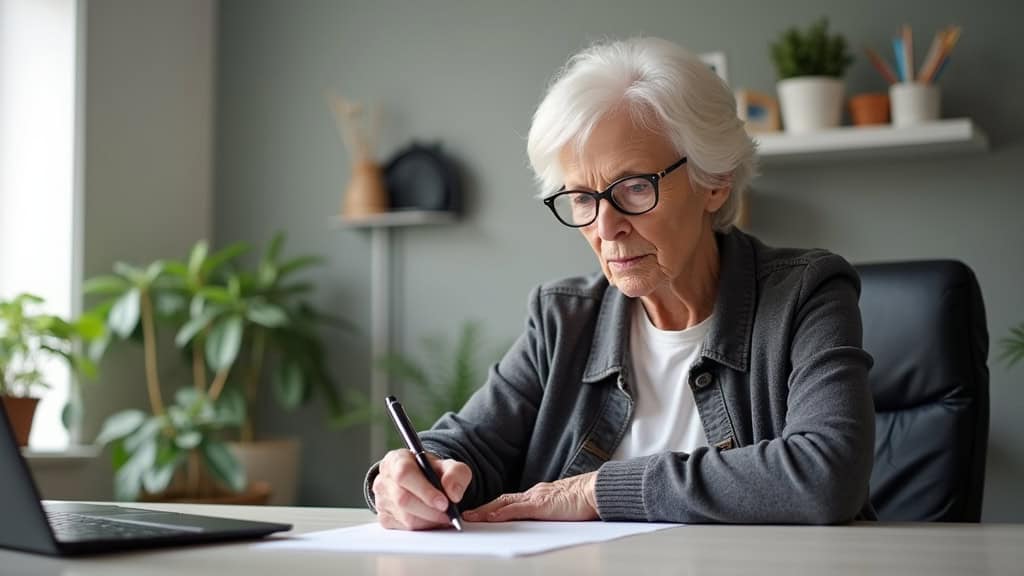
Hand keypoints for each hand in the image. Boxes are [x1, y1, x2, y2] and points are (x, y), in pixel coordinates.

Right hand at [372, 449, 471, 530]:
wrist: (423, 480)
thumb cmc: (431, 471)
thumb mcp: (449, 465)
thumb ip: (455, 473)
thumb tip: (453, 493)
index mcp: (396, 460)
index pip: (404, 474)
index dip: (424, 490)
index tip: (444, 502)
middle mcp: (384, 479)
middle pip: (403, 499)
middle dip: (430, 511)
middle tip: (449, 515)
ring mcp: (381, 499)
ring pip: (404, 517)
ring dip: (429, 521)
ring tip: (444, 517)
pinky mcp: (384, 517)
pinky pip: (404, 528)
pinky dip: (422, 528)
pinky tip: (432, 520)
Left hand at [463, 472, 598, 522]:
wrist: (597, 491)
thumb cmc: (585, 500)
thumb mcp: (563, 506)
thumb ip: (551, 510)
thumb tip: (545, 518)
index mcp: (539, 494)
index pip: (510, 500)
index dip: (494, 507)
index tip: (480, 513)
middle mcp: (534, 493)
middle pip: (502, 500)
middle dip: (483, 508)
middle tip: (466, 515)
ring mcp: (536, 498)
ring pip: (504, 504)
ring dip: (485, 511)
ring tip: (470, 517)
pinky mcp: (541, 505)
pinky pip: (516, 509)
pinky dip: (501, 513)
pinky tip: (489, 518)